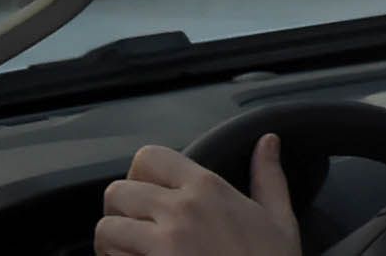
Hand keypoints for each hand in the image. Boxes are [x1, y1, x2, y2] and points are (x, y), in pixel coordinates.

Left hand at [97, 137, 296, 255]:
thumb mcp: (279, 219)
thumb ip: (268, 177)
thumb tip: (268, 142)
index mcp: (207, 188)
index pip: (149, 157)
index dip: (142, 173)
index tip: (151, 191)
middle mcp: (178, 210)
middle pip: (117, 192)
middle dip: (120, 209)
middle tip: (137, 225)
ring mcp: (160, 244)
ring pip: (106, 229)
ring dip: (113, 242)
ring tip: (132, 252)